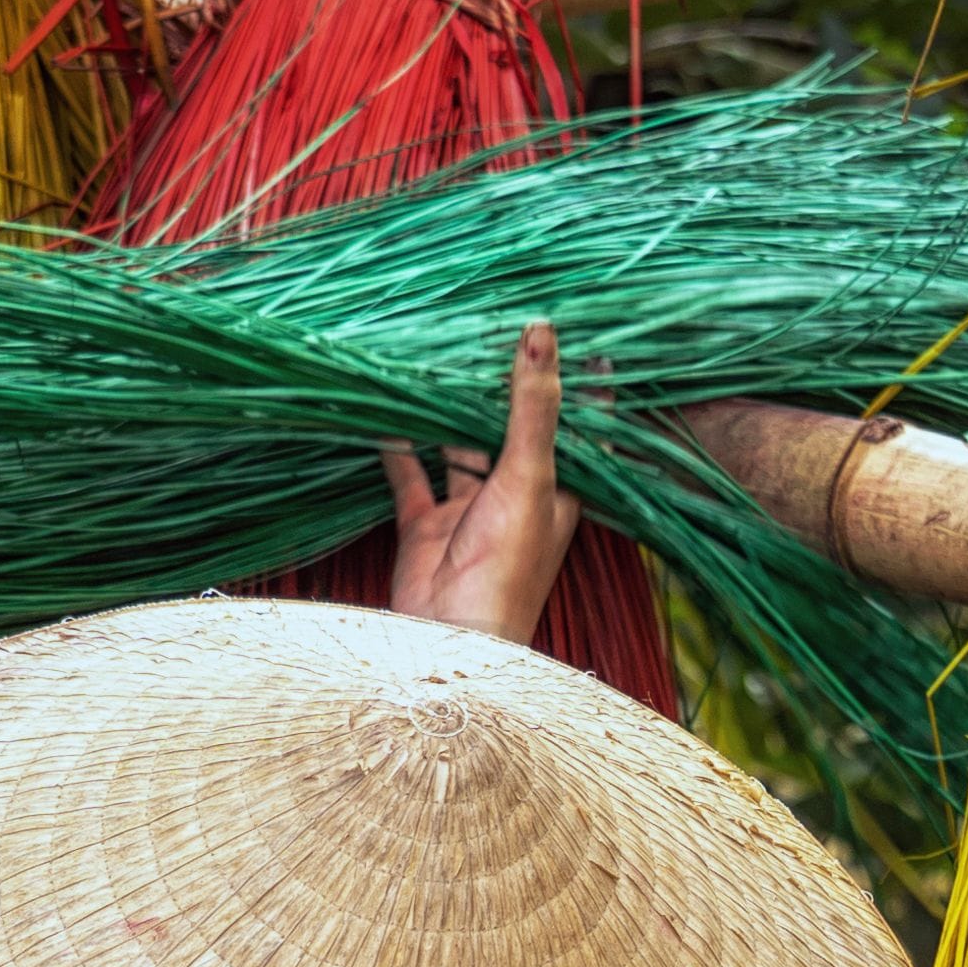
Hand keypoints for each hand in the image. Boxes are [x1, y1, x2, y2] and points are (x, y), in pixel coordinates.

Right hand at [382, 323, 582, 646]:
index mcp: (560, 489)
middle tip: (488, 328)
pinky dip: (397, 447)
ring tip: (432, 357)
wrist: (452, 639)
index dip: (581, 384)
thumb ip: (533, 407)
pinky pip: (411, 476)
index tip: (582, 334)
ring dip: (446, 412)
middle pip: (512, 429)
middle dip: (500, 386)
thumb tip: (541, 335)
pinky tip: (385, 410)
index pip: (579, 427)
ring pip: (458, 448)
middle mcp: (517, 495)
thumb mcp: (530, 476)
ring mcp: (470, 510)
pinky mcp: (426, 526)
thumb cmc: (508, 566)